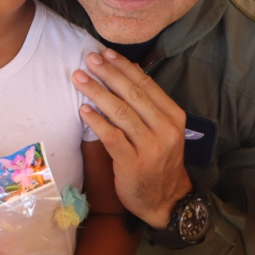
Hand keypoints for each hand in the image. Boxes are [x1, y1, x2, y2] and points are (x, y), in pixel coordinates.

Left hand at [73, 49, 191, 229]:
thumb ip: (149, 103)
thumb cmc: (159, 161)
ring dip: (97, 92)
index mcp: (174, 117)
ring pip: (120, 113)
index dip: (124, 67)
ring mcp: (150, 147)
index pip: (147, 85)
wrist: (165, 200)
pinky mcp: (133, 163)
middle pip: (132, 95)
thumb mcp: (163, 130)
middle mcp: (165, 130)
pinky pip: (111, 137)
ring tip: (79, 78)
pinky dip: (96, 121)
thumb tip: (130, 69)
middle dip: (108, 74)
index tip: (106, 53)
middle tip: (88, 59)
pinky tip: (82, 110)